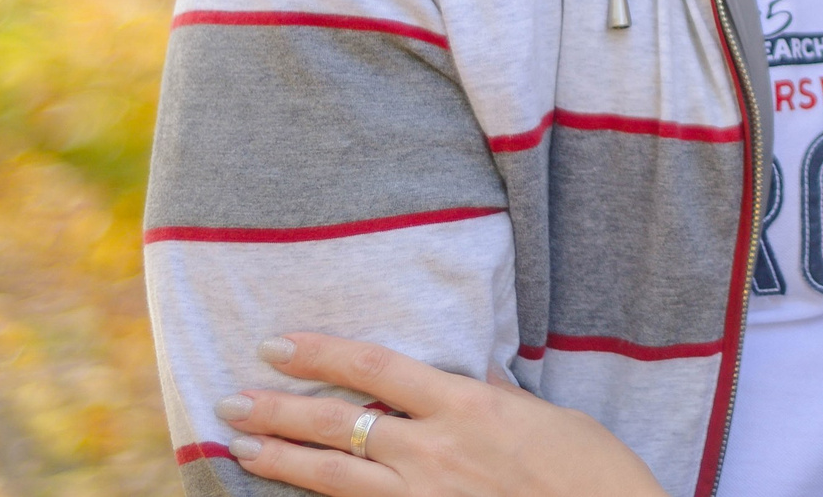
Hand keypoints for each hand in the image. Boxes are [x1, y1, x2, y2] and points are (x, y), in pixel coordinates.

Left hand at [214, 333, 668, 496]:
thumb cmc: (591, 471)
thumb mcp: (542, 415)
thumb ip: (490, 398)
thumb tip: (460, 379)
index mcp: (466, 405)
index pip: (374, 367)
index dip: (320, 353)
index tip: (278, 345)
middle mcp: (434, 449)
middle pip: (339, 423)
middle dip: (278, 410)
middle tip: (231, 399)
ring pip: (334, 476)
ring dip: (281, 461)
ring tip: (241, 448)